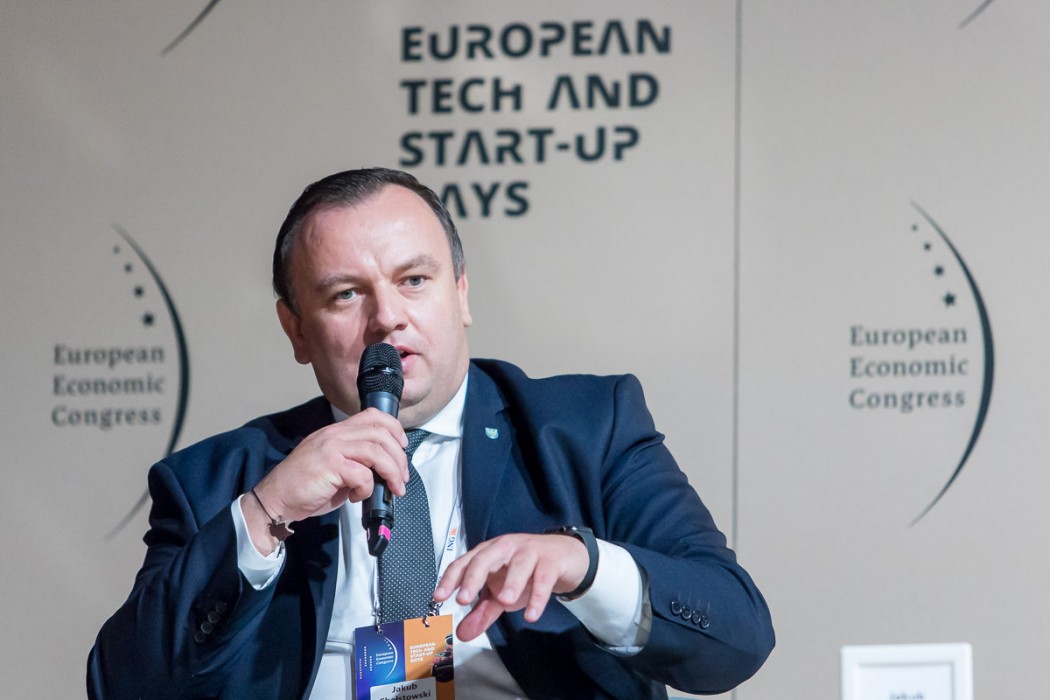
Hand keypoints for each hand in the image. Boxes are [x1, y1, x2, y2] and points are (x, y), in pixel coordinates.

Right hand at [243, 409, 408, 552]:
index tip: (402, 447)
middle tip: (402, 478)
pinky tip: (358, 497)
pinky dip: (367, 488)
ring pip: (376, 452)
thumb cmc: (305, 486)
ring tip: (394, 488)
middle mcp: (334, 435)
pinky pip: (362, 474)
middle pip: (380, 433)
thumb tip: (384, 471)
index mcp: (336, 431)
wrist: (276, 500)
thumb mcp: (334, 466)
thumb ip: (356, 462)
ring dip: (391, 472)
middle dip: (399, 457)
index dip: (394, 429)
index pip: (373, 416)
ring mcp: (331, 448)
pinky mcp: (329, 465)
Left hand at [432, 533, 588, 640]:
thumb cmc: (527, 572)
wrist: (564, 557)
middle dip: (473, 578)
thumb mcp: (502, 593)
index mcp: (489, 553)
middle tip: (464, 599)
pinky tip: (532, 614)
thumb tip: (462, 633)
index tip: (439, 597)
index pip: (465, 562)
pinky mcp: (551, 561)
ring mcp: (529, 552)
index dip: (451, 579)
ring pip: (518, 564)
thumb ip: (482, 612)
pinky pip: (543, 578)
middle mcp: (506, 548)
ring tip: (505, 601)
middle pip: (485, 558)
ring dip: (511, 582)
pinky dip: (538, 597)